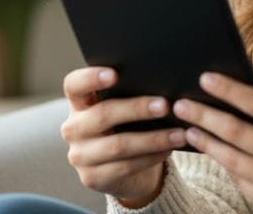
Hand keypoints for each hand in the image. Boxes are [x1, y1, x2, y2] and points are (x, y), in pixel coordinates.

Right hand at [59, 67, 186, 205]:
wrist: (123, 170)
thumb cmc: (126, 127)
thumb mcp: (123, 109)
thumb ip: (131, 95)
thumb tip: (162, 84)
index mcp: (78, 103)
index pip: (74, 85)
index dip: (91, 78)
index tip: (114, 74)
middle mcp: (73, 128)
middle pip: (103, 115)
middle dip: (136, 109)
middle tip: (165, 105)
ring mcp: (79, 155)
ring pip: (118, 145)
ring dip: (153, 139)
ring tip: (179, 133)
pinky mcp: (92, 178)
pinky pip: (125, 166)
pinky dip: (152, 157)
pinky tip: (169, 149)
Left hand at [173, 72, 252, 213]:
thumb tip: (235, 94)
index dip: (229, 90)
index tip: (205, 79)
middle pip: (236, 131)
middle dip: (204, 115)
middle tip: (182, 104)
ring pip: (230, 158)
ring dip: (205, 141)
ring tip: (190, 128)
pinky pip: (237, 179)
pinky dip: (223, 162)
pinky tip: (211, 150)